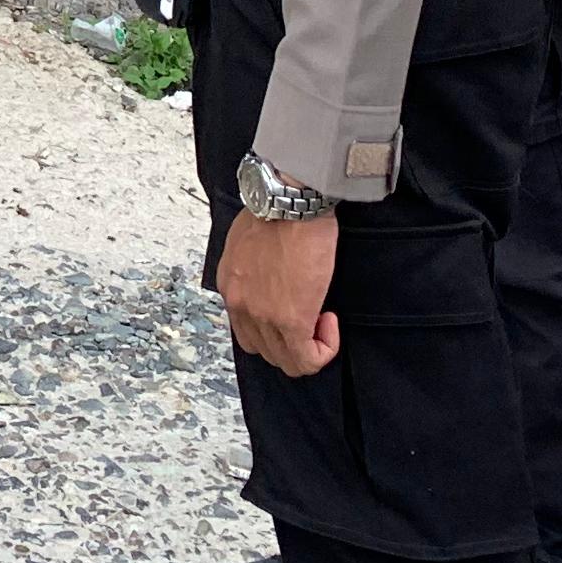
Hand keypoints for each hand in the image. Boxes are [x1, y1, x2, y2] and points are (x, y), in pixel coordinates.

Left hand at [217, 205, 342, 377]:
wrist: (290, 202)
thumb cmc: (278, 211)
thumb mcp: (248, 242)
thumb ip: (254, 270)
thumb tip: (271, 281)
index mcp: (231, 286)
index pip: (247, 330)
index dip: (276, 327)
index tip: (296, 305)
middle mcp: (240, 305)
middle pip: (265, 350)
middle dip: (292, 341)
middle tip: (313, 315)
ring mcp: (262, 316)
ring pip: (286, 361)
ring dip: (309, 347)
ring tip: (323, 318)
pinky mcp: (290, 321)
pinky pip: (307, 360)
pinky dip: (324, 349)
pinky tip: (330, 322)